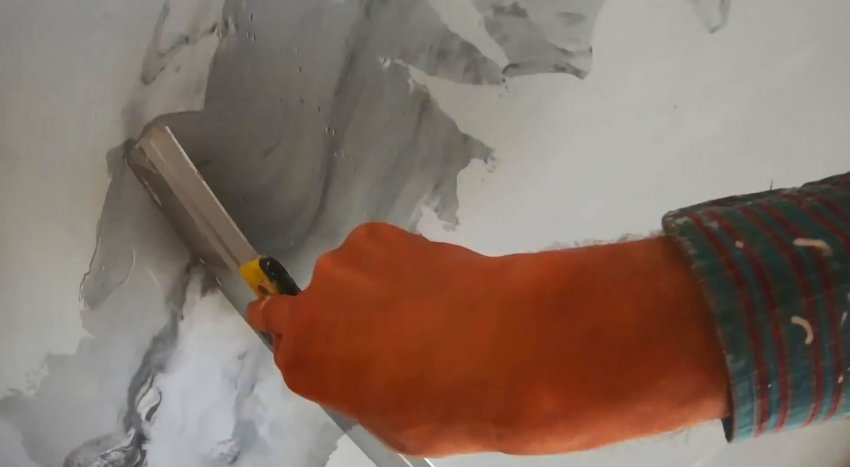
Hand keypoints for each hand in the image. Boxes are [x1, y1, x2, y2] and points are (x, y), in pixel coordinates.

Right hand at [248, 223, 727, 455]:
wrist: (497, 348)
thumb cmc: (445, 403)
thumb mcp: (391, 423)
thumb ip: (362, 390)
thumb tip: (375, 375)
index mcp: (303, 362)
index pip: (282, 343)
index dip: (309, 343)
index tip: (328, 342)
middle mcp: (310, 309)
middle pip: (306, 304)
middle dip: (336, 313)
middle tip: (384, 327)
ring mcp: (342, 266)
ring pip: (348, 274)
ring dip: (373, 285)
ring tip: (422, 306)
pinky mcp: (379, 235)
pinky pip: (379, 249)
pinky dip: (400, 260)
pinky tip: (432, 282)